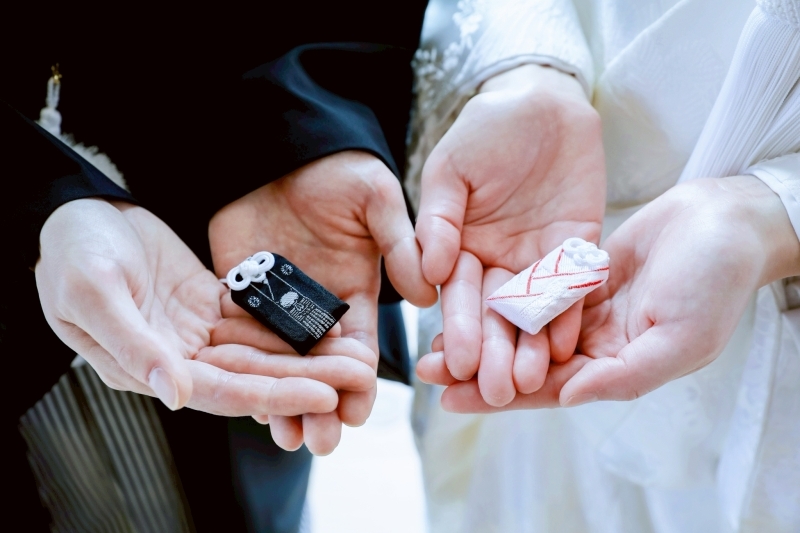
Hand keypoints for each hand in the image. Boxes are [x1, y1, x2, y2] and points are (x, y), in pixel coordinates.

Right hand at [36, 199, 342, 417]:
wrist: (75, 212)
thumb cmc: (72, 253)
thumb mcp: (93, 293)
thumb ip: (133, 345)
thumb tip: (174, 395)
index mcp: (147, 365)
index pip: (222, 390)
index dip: (274, 395)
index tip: (323, 396)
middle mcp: (179, 356)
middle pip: (253, 375)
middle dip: (307, 378)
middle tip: (359, 378)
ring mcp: (196, 330)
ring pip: (260, 350)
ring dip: (306, 355)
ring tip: (355, 356)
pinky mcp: (208, 303)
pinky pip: (255, 319)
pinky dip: (288, 324)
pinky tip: (325, 324)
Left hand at [209, 151, 436, 452]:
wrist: (279, 145)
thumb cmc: (337, 167)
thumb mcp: (376, 200)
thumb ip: (400, 243)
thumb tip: (430, 293)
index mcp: (357, 294)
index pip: (361, 350)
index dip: (360, 384)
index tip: (358, 414)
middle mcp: (318, 310)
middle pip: (321, 370)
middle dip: (322, 406)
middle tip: (321, 442)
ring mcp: (277, 306)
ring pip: (280, 365)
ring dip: (281, 400)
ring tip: (284, 436)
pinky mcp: (238, 295)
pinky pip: (239, 340)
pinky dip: (240, 369)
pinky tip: (241, 398)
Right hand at [415, 64, 604, 405]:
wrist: (541, 102)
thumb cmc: (486, 129)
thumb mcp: (450, 171)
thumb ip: (439, 221)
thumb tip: (430, 277)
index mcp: (461, 248)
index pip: (458, 296)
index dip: (457, 328)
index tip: (455, 363)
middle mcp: (498, 262)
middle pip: (495, 315)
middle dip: (494, 353)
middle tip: (496, 391)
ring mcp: (538, 259)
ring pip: (533, 312)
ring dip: (531, 347)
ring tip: (531, 382)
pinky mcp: (576, 250)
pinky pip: (573, 288)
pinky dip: (570, 316)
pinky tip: (568, 348)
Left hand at [423, 176, 799, 411]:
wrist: (725, 223)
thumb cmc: (714, 282)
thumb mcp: (679, 338)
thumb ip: (625, 374)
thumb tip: (571, 397)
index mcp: (617, 366)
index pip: (548, 390)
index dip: (500, 397)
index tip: (452, 400)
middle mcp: (596, 343)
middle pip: (526, 360)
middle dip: (479, 365)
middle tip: (429, 367)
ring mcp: (586, 308)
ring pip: (525, 325)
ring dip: (486, 330)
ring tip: (437, 335)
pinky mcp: (580, 274)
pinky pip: (536, 288)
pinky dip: (504, 294)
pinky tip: (470, 292)